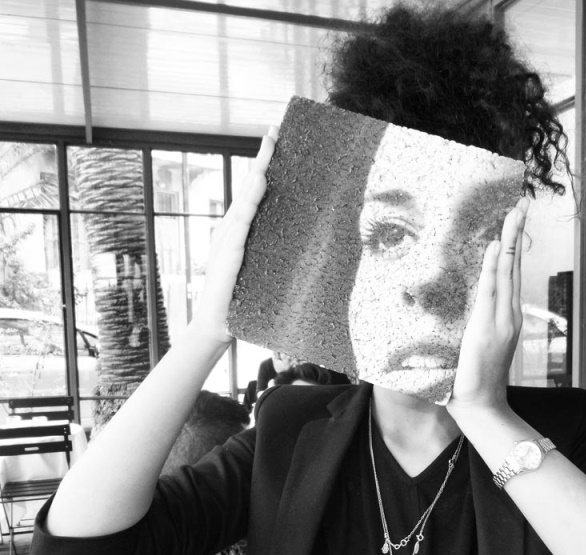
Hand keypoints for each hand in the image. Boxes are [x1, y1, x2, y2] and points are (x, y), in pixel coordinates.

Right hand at [191, 128, 277, 342]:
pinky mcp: (229, 252)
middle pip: (248, 188)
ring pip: (245, 199)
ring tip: (269, 148)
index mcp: (240, 231)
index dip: (263, 166)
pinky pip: (241, 222)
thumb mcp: (259, 269)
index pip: (254, 193)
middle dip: (262, 159)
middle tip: (274, 131)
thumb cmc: (240, 299)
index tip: (275, 140)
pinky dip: (250, 201)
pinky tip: (259, 183)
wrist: (218, 324)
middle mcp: (232, 230)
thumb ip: (268, 250)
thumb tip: (299, 238)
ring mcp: (228, 239)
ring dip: (257, 172)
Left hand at [447, 196, 528, 416]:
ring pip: (507, 272)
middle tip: (520, 205)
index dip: (511, 245)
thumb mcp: (472, 342)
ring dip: (510, 240)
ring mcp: (503, 320)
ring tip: (514, 213)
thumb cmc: (473, 376)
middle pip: (514, 266)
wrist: (481, 404)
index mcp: (506, 315)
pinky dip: (494, 267)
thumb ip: (474, 321)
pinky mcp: (489, 328)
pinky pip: (491, 291)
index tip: (511, 220)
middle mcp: (510, 314)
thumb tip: (463, 307)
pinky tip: (496, 246)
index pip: (509, 273)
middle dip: (516, 234)